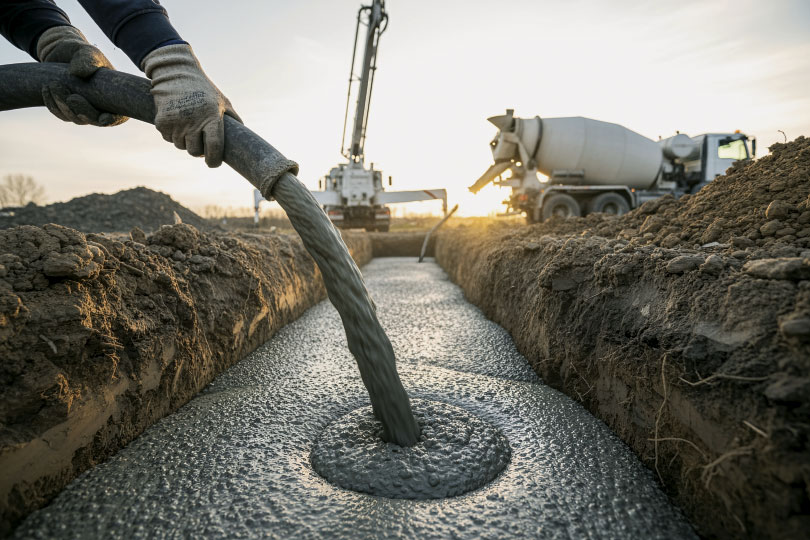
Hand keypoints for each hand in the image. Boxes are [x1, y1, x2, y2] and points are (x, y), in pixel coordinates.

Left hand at [36, 26, 126, 126]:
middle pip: (94, 120)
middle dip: (82, 111)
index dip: (112, 120)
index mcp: (114, 97)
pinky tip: (46, 89)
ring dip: (63, 105)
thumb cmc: (80, 52)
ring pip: (75, 118)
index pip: (117, 115)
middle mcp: (102, 107)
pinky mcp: (69, 109)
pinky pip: (61, 114)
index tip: (103, 119)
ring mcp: (85, 111)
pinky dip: (53, 104)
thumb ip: (87, 60)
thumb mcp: (86, 52)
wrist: (62, 52)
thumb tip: (79, 73)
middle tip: (71, 97)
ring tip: (53, 84)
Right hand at [141, 44, 241, 167]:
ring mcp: (176, 122)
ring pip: (181, 146)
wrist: (175, 72)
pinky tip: (177, 120)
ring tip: (188, 126)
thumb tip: (246, 139)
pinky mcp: (162, 121)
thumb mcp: (222, 101)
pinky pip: (168, 138)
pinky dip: (172, 134)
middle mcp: (193, 121)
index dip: (214, 160)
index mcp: (211, 117)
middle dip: (198, 150)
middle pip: (195, 151)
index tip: (213, 163)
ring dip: (185, 141)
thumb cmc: (203, 89)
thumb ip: (233, 119)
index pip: (213, 147)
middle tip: (200, 141)